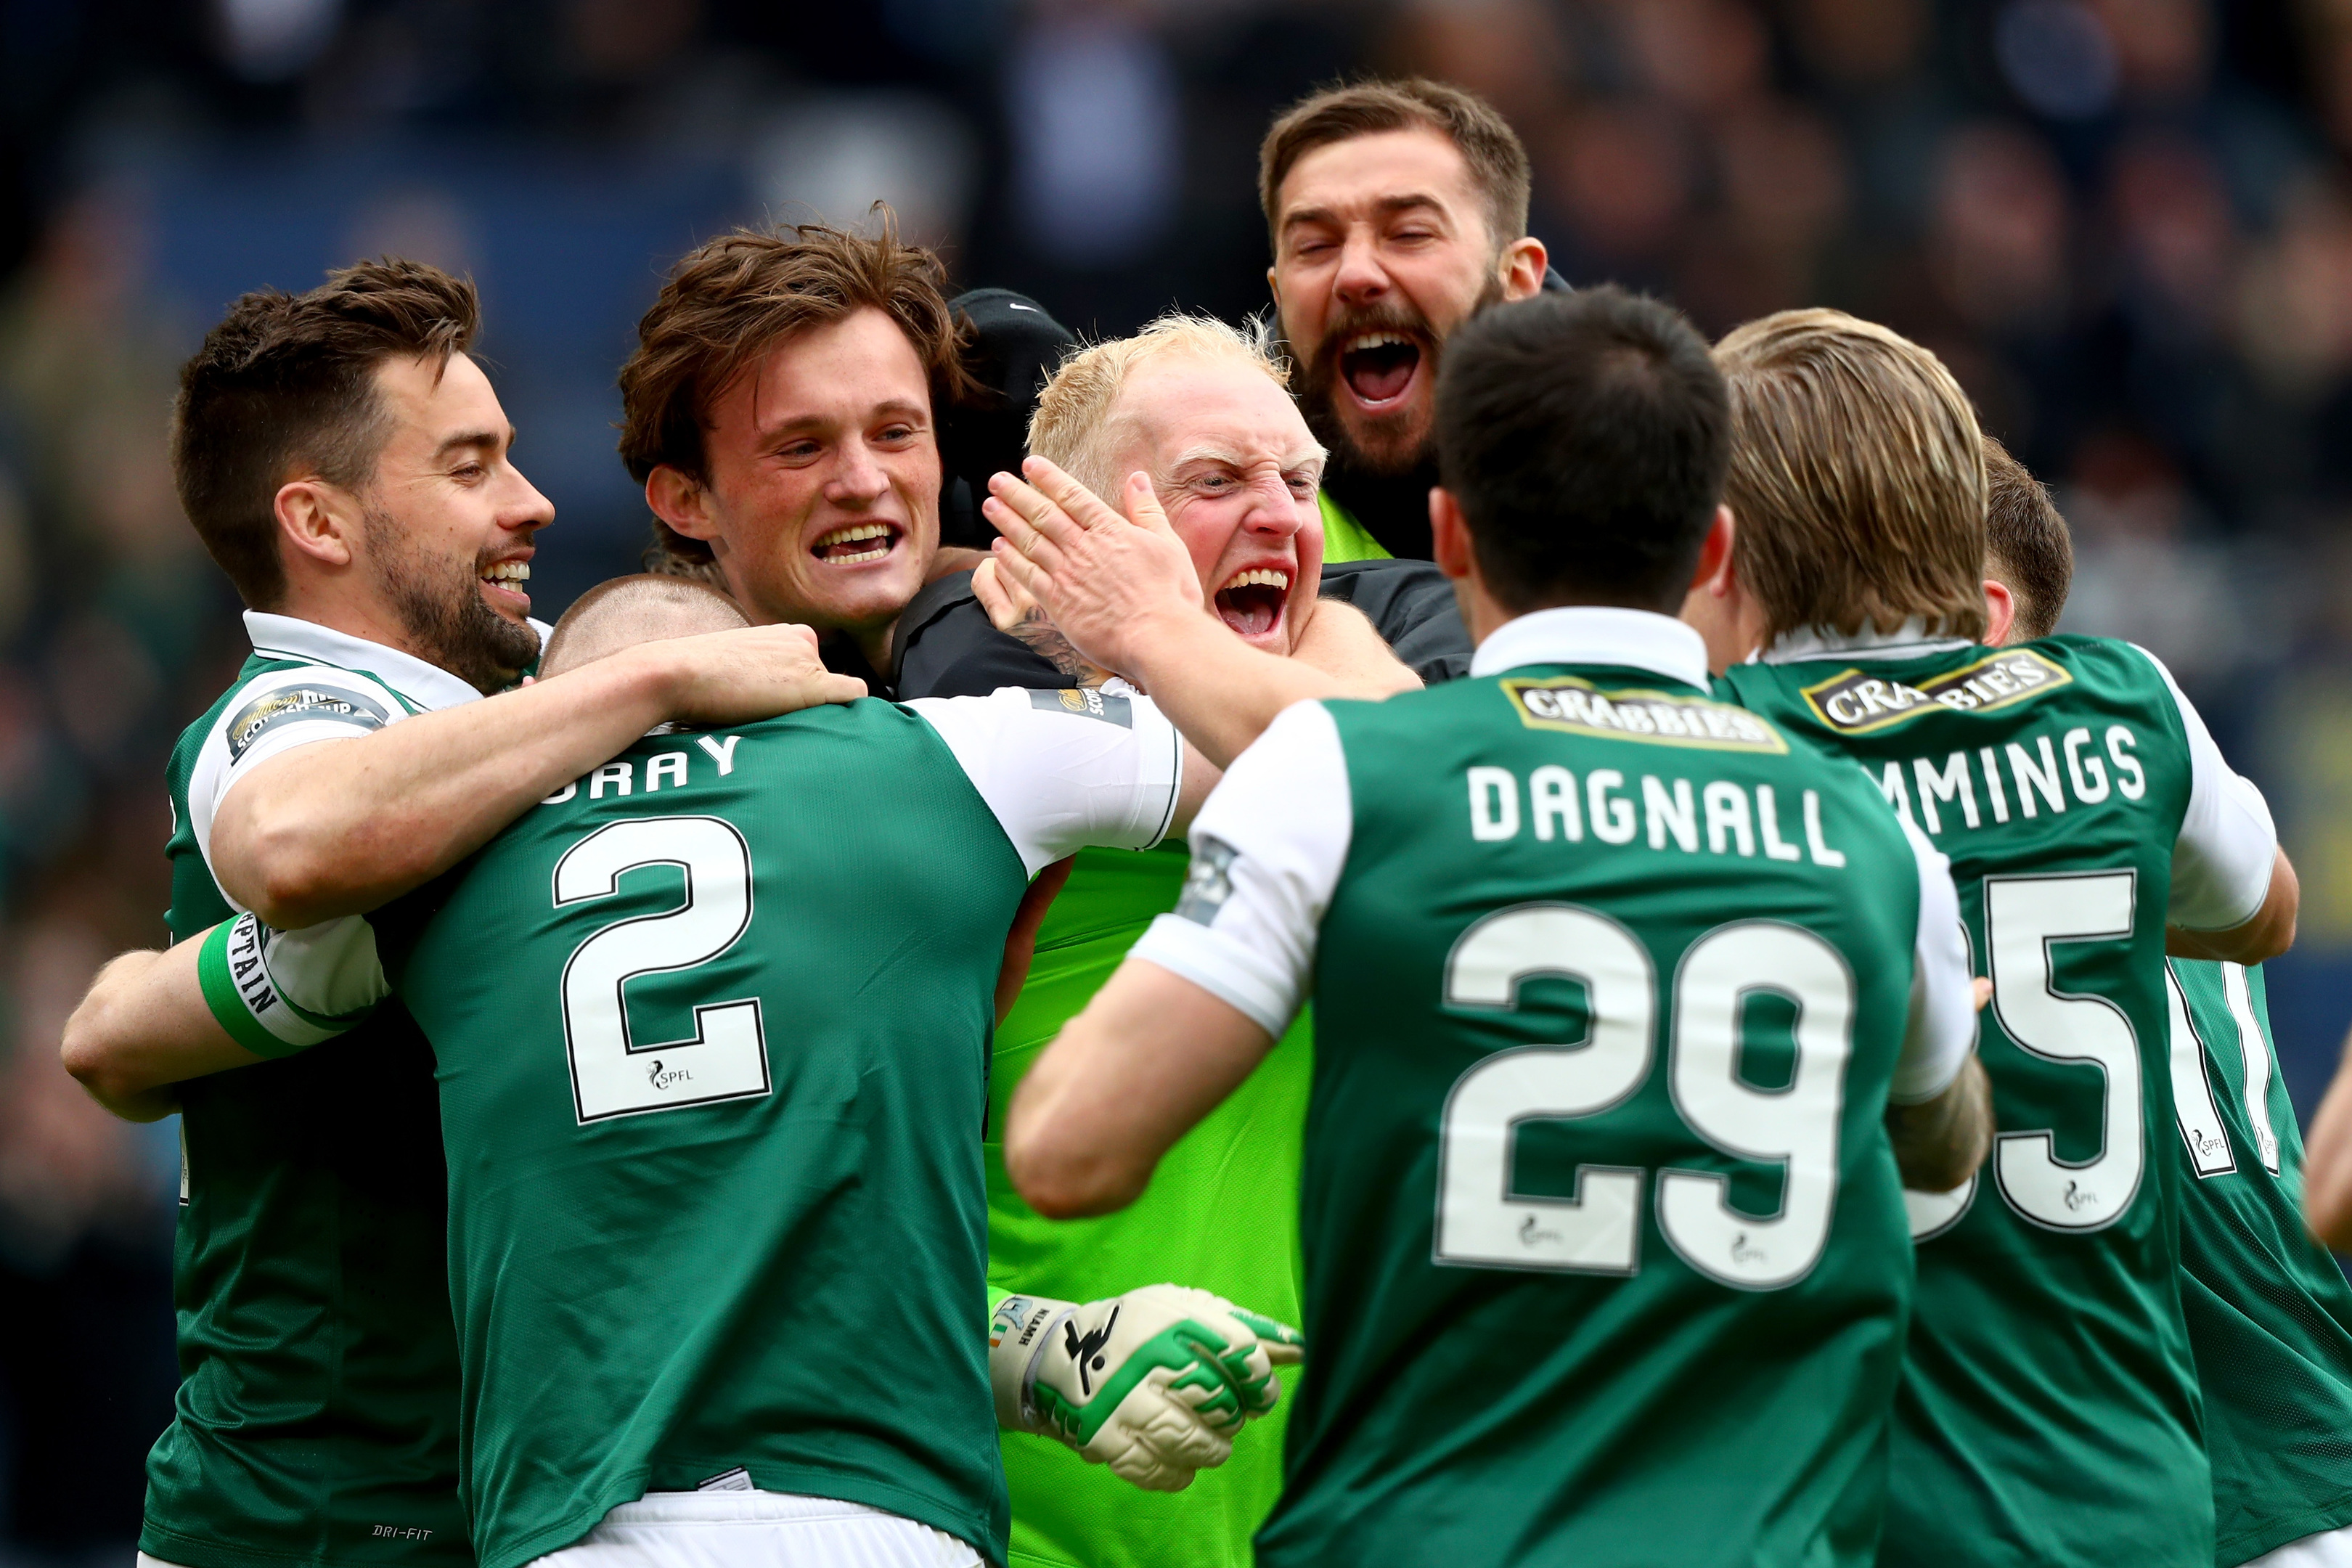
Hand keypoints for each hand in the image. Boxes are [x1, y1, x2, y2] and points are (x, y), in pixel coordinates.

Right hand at [643, 622, 865, 725]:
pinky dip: (851, 715)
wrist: (676, 673)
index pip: (811, 667)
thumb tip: (766, 703)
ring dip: (818, 715)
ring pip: (834, 697)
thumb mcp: (731, 667)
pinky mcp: (814, 683)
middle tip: (778, 724)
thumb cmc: (691, 677)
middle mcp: (802, 640)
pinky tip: (833, 732)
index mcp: (783, 633)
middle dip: (808, 705)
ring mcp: (810, 660)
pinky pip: (853, 697)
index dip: (799, 691)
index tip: (780, 709)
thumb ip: (760, 676)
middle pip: (825, 682)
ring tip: (786, 730)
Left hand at [983, 457, 1205, 679]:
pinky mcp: (1058, 603)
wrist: (1158, 638)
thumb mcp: (1168, 544)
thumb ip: (1147, 510)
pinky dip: (1010, 560)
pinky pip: (1028, 576)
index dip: (1048, 478)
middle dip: (1017, 495)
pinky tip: (998, 548)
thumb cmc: (1170, 594)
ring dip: (1007, 521)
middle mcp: (1083, 548)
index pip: (1073, 496)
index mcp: (1110, 531)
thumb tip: (1137, 478)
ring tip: (989, 506)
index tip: (1029, 465)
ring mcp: (1067, 575)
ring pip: (1030, 541)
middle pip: (1043, 515)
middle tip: (996, 480)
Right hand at [990, 1284, 1304, 1491]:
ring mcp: (1124, 1402)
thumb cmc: (1140, 1330)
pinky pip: (1157, 1470)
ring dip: (1213, 1449)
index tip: (1259, 1391)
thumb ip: (1243, 1328)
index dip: (1260, 1379)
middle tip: (1229, 1415)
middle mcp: (1149, 1359)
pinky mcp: (1104, 1438)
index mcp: (1173, 1319)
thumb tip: (1301, 1348)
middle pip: (1221, 1403)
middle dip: (1235, 1416)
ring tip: (1212, 1443)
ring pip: (1194, 1443)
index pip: (1241, 1353)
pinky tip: (1181, 1463)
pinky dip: (1178, 1473)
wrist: (1060, 1354)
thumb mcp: (1185, 1311)